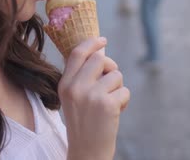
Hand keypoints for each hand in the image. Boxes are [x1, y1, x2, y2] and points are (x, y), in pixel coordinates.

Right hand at [59, 37, 130, 159]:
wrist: (86, 152)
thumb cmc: (84, 123)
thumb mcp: (73, 98)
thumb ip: (81, 77)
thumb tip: (100, 52)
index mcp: (64, 84)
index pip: (77, 54)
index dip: (91, 43)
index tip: (102, 40)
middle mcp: (75, 88)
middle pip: (100, 59)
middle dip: (111, 68)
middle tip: (112, 81)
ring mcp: (91, 96)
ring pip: (116, 75)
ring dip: (118, 87)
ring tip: (110, 103)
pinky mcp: (107, 104)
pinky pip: (124, 90)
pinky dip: (124, 101)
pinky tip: (115, 113)